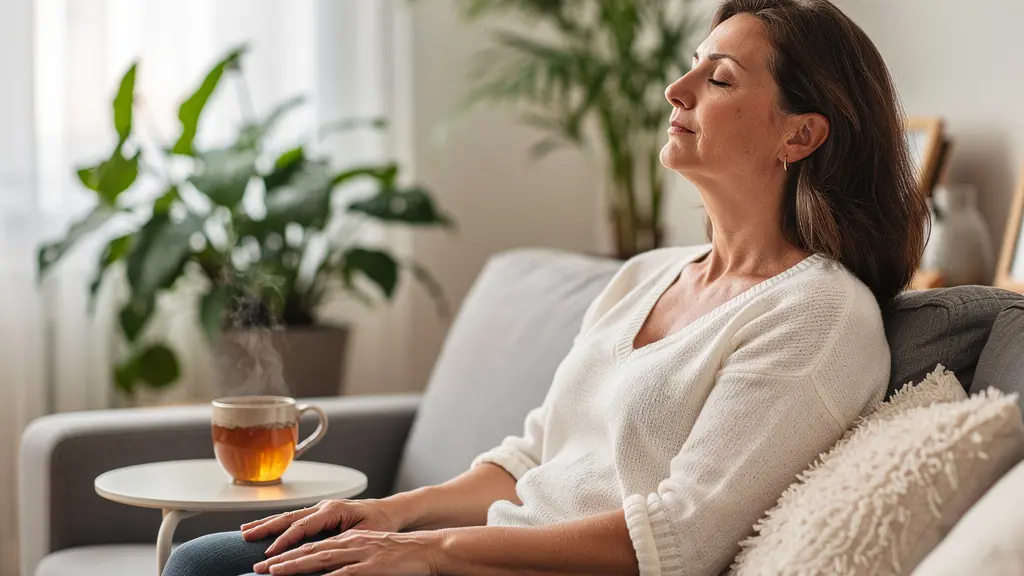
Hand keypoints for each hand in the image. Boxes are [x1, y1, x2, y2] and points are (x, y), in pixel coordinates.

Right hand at [241, 499, 403, 556]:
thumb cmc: (381, 523)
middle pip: (290, 517)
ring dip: (266, 523)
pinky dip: (277, 523)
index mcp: (334, 509)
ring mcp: (321, 508)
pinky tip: (263, 528)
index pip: (303, 526)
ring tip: (245, 531)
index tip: (269, 554)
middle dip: (266, 528)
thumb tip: (320, 554)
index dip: (285, 540)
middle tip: (245, 537)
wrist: (391, 512)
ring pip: (289, 516)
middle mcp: (325, 506)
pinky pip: (294, 519)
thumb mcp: (364, 535)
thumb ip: (341, 542)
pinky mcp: (321, 514)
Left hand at [251, 529, 442, 574]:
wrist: (429, 549)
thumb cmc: (403, 555)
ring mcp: (360, 553)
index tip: (268, 563)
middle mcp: (351, 542)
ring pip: (320, 558)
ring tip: (274, 573)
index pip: (313, 545)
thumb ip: (351, 560)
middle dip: (283, 560)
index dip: (289, 553)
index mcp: (350, 539)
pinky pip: (343, 574)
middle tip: (258, 569)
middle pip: (310, 550)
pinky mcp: (370, 566)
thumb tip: (331, 572)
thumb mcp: (372, 552)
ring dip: (295, 566)